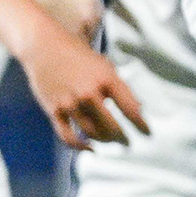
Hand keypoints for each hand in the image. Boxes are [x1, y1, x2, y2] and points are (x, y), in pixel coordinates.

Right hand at [17, 25, 147, 148]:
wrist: (47, 48)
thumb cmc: (82, 60)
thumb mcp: (106, 68)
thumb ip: (121, 89)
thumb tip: (139, 110)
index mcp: (106, 80)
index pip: (130, 109)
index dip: (141, 125)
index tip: (148, 134)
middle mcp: (88, 92)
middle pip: (111, 127)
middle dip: (122, 138)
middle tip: (127, 143)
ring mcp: (70, 103)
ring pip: (91, 133)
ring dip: (104, 140)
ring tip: (110, 140)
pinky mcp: (54, 110)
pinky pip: (68, 136)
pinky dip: (80, 146)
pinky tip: (90, 148)